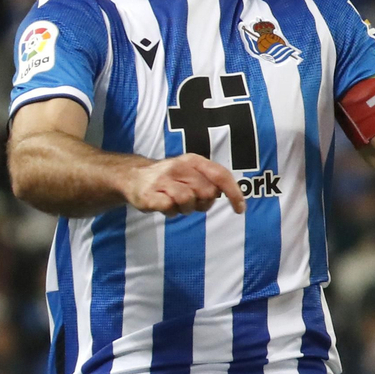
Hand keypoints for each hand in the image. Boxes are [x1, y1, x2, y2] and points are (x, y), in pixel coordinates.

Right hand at [124, 154, 246, 215]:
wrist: (134, 177)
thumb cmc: (171, 179)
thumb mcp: (192, 173)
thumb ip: (211, 182)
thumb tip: (233, 196)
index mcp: (193, 160)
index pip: (220, 174)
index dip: (234, 192)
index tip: (240, 209)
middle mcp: (179, 166)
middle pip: (207, 192)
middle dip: (203, 203)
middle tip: (192, 202)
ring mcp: (163, 180)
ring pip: (188, 201)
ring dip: (186, 209)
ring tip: (176, 204)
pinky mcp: (149, 194)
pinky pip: (170, 208)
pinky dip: (171, 212)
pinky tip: (165, 207)